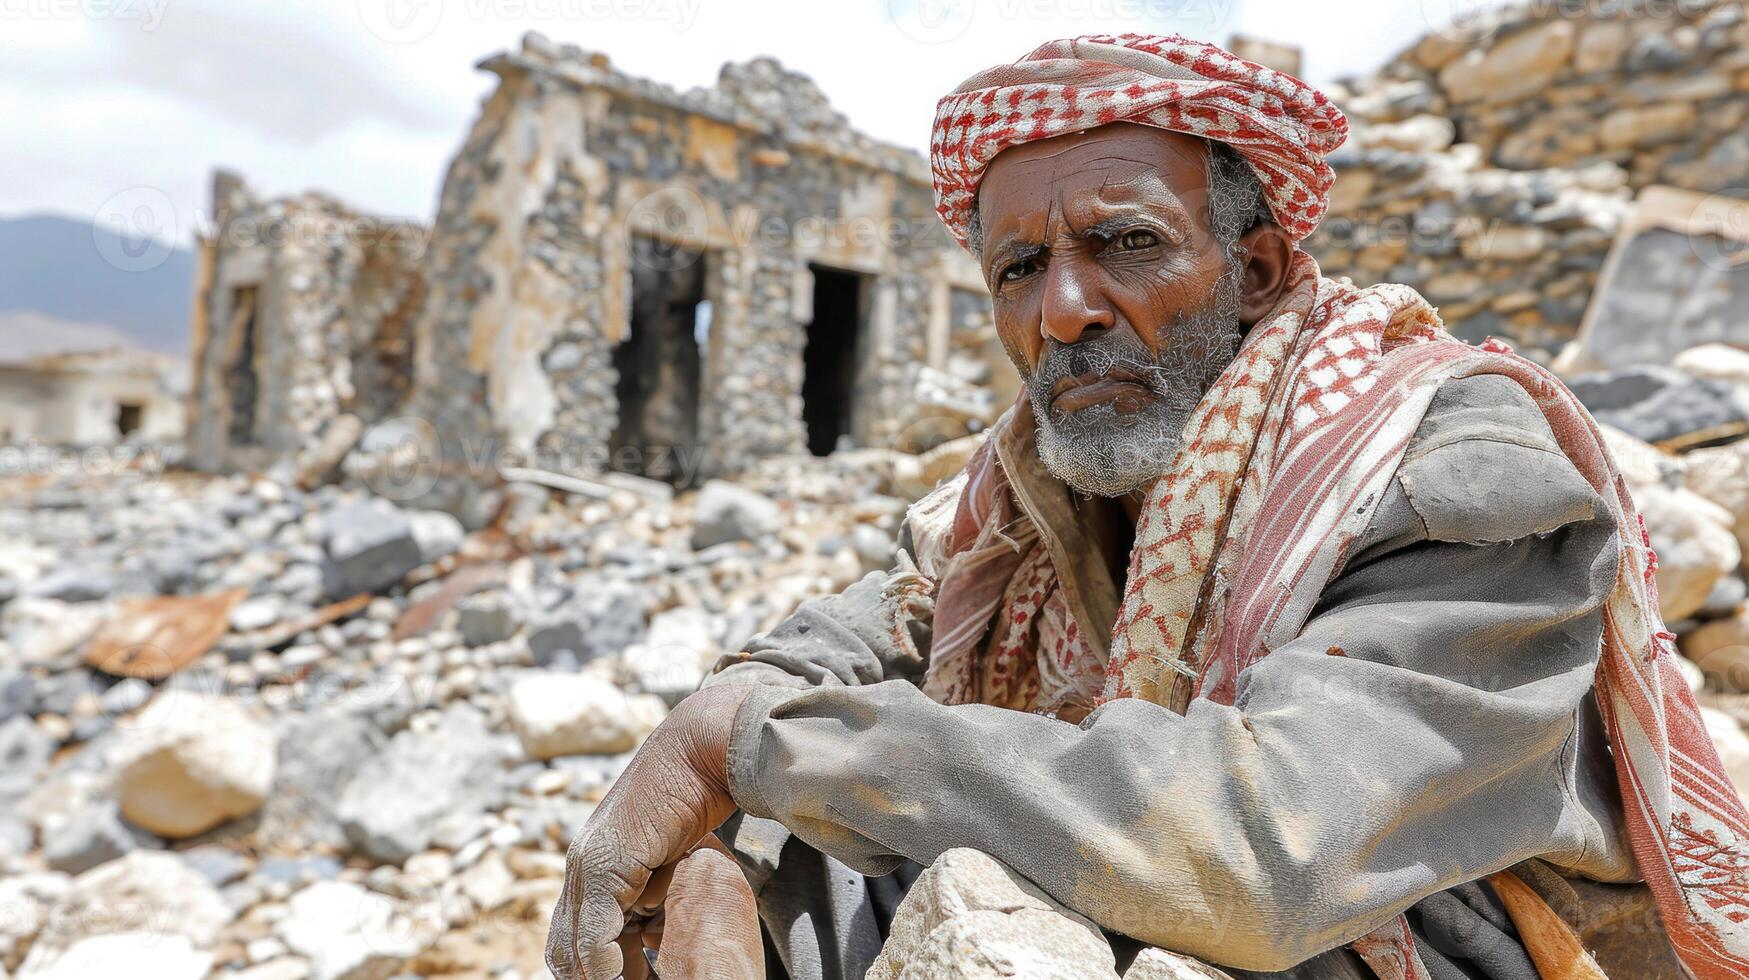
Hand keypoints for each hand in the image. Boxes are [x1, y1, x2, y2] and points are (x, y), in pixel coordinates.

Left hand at [546, 683, 762, 977]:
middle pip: (563, 946)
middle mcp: (580, 866)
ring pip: (572, 944)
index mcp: (590, 863)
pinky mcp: (606, 865)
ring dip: (595, 977)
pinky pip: (595, 931)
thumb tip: (654, 913)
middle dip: (587, 977)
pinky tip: (622, 978)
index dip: (588, 968)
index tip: (624, 979)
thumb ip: (651, 884)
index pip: (570, 934)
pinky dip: (604, 963)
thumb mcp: (665, 853)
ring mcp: (588, 865)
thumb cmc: (692, 796)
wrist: (697, 753)